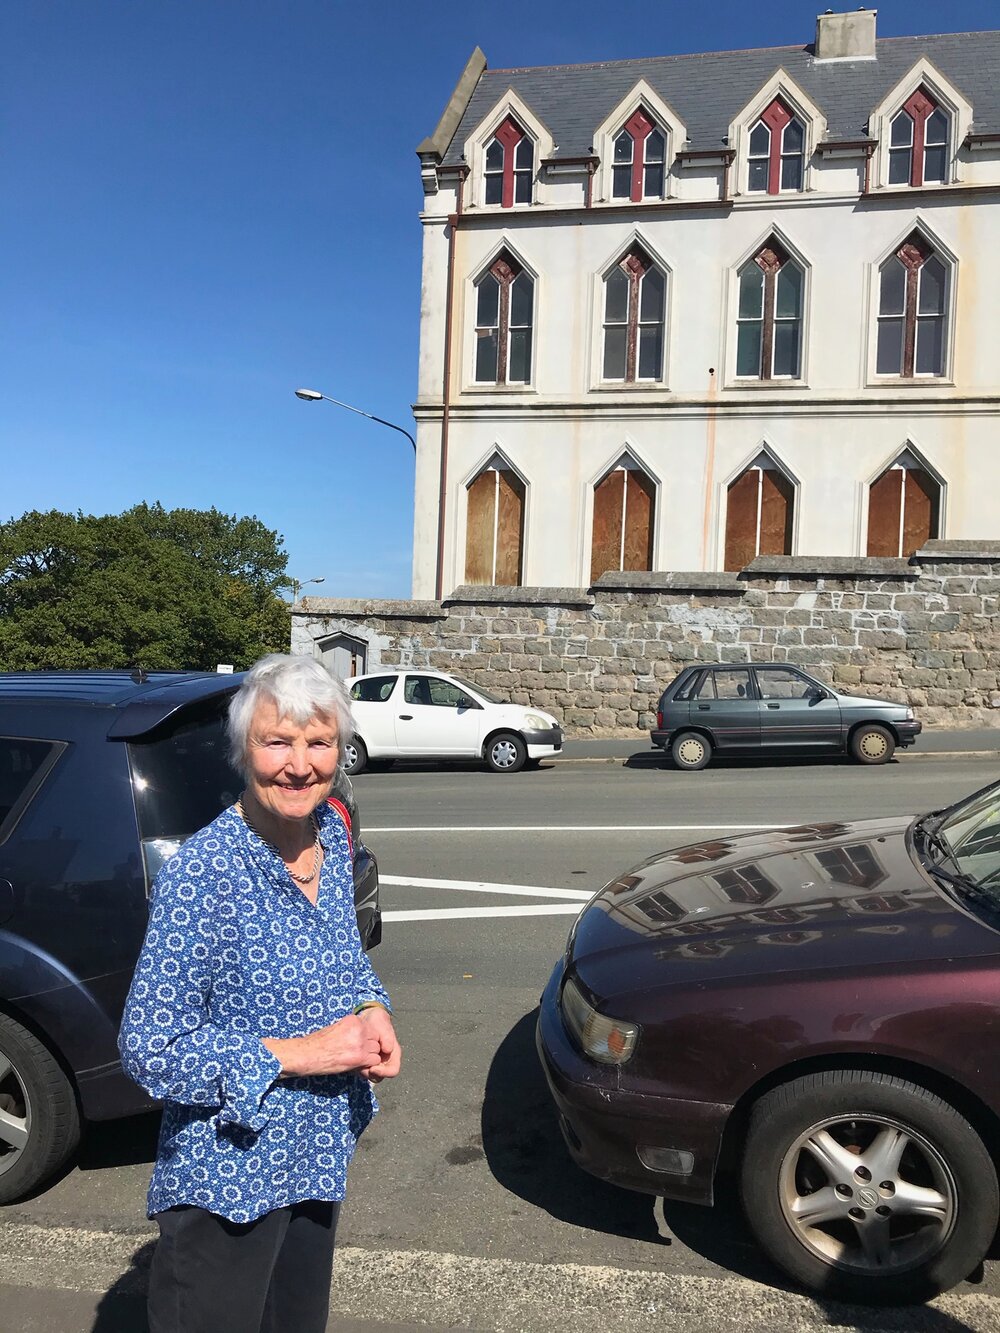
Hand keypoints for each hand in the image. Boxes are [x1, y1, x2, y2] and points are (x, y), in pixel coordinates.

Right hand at [263, 1014, 380, 1077]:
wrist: (308, 1054)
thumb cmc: (319, 1043)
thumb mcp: (338, 1028)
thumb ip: (353, 1030)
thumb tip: (365, 1037)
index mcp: (354, 1020)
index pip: (371, 1029)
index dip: (366, 1039)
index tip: (357, 1045)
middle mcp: (360, 1028)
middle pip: (376, 1040)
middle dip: (369, 1048)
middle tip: (357, 1054)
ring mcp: (361, 1042)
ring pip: (376, 1051)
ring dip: (369, 1057)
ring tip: (354, 1060)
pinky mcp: (360, 1057)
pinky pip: (374, 1061)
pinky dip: (366, 1065)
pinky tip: (355, 1066)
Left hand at [356, 1006, 401, 1082]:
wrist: (365, 1019)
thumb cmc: (377, 1021)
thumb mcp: (383, 1025)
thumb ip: (387, 1036)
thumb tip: (388, 1050)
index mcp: (393, 1054)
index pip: (392, 1071)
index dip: (384, 1072)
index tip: (373, 1068)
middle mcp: (384, 1061)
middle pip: (378, 1076)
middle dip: (369, 1073)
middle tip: (361, 1068)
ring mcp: (373, 1062)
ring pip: (368, 1075)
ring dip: (361, 1071)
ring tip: (355, 1062)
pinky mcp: (362, 1061)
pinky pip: (360, 1069)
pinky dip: (355, 1066)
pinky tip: (351, 1058)